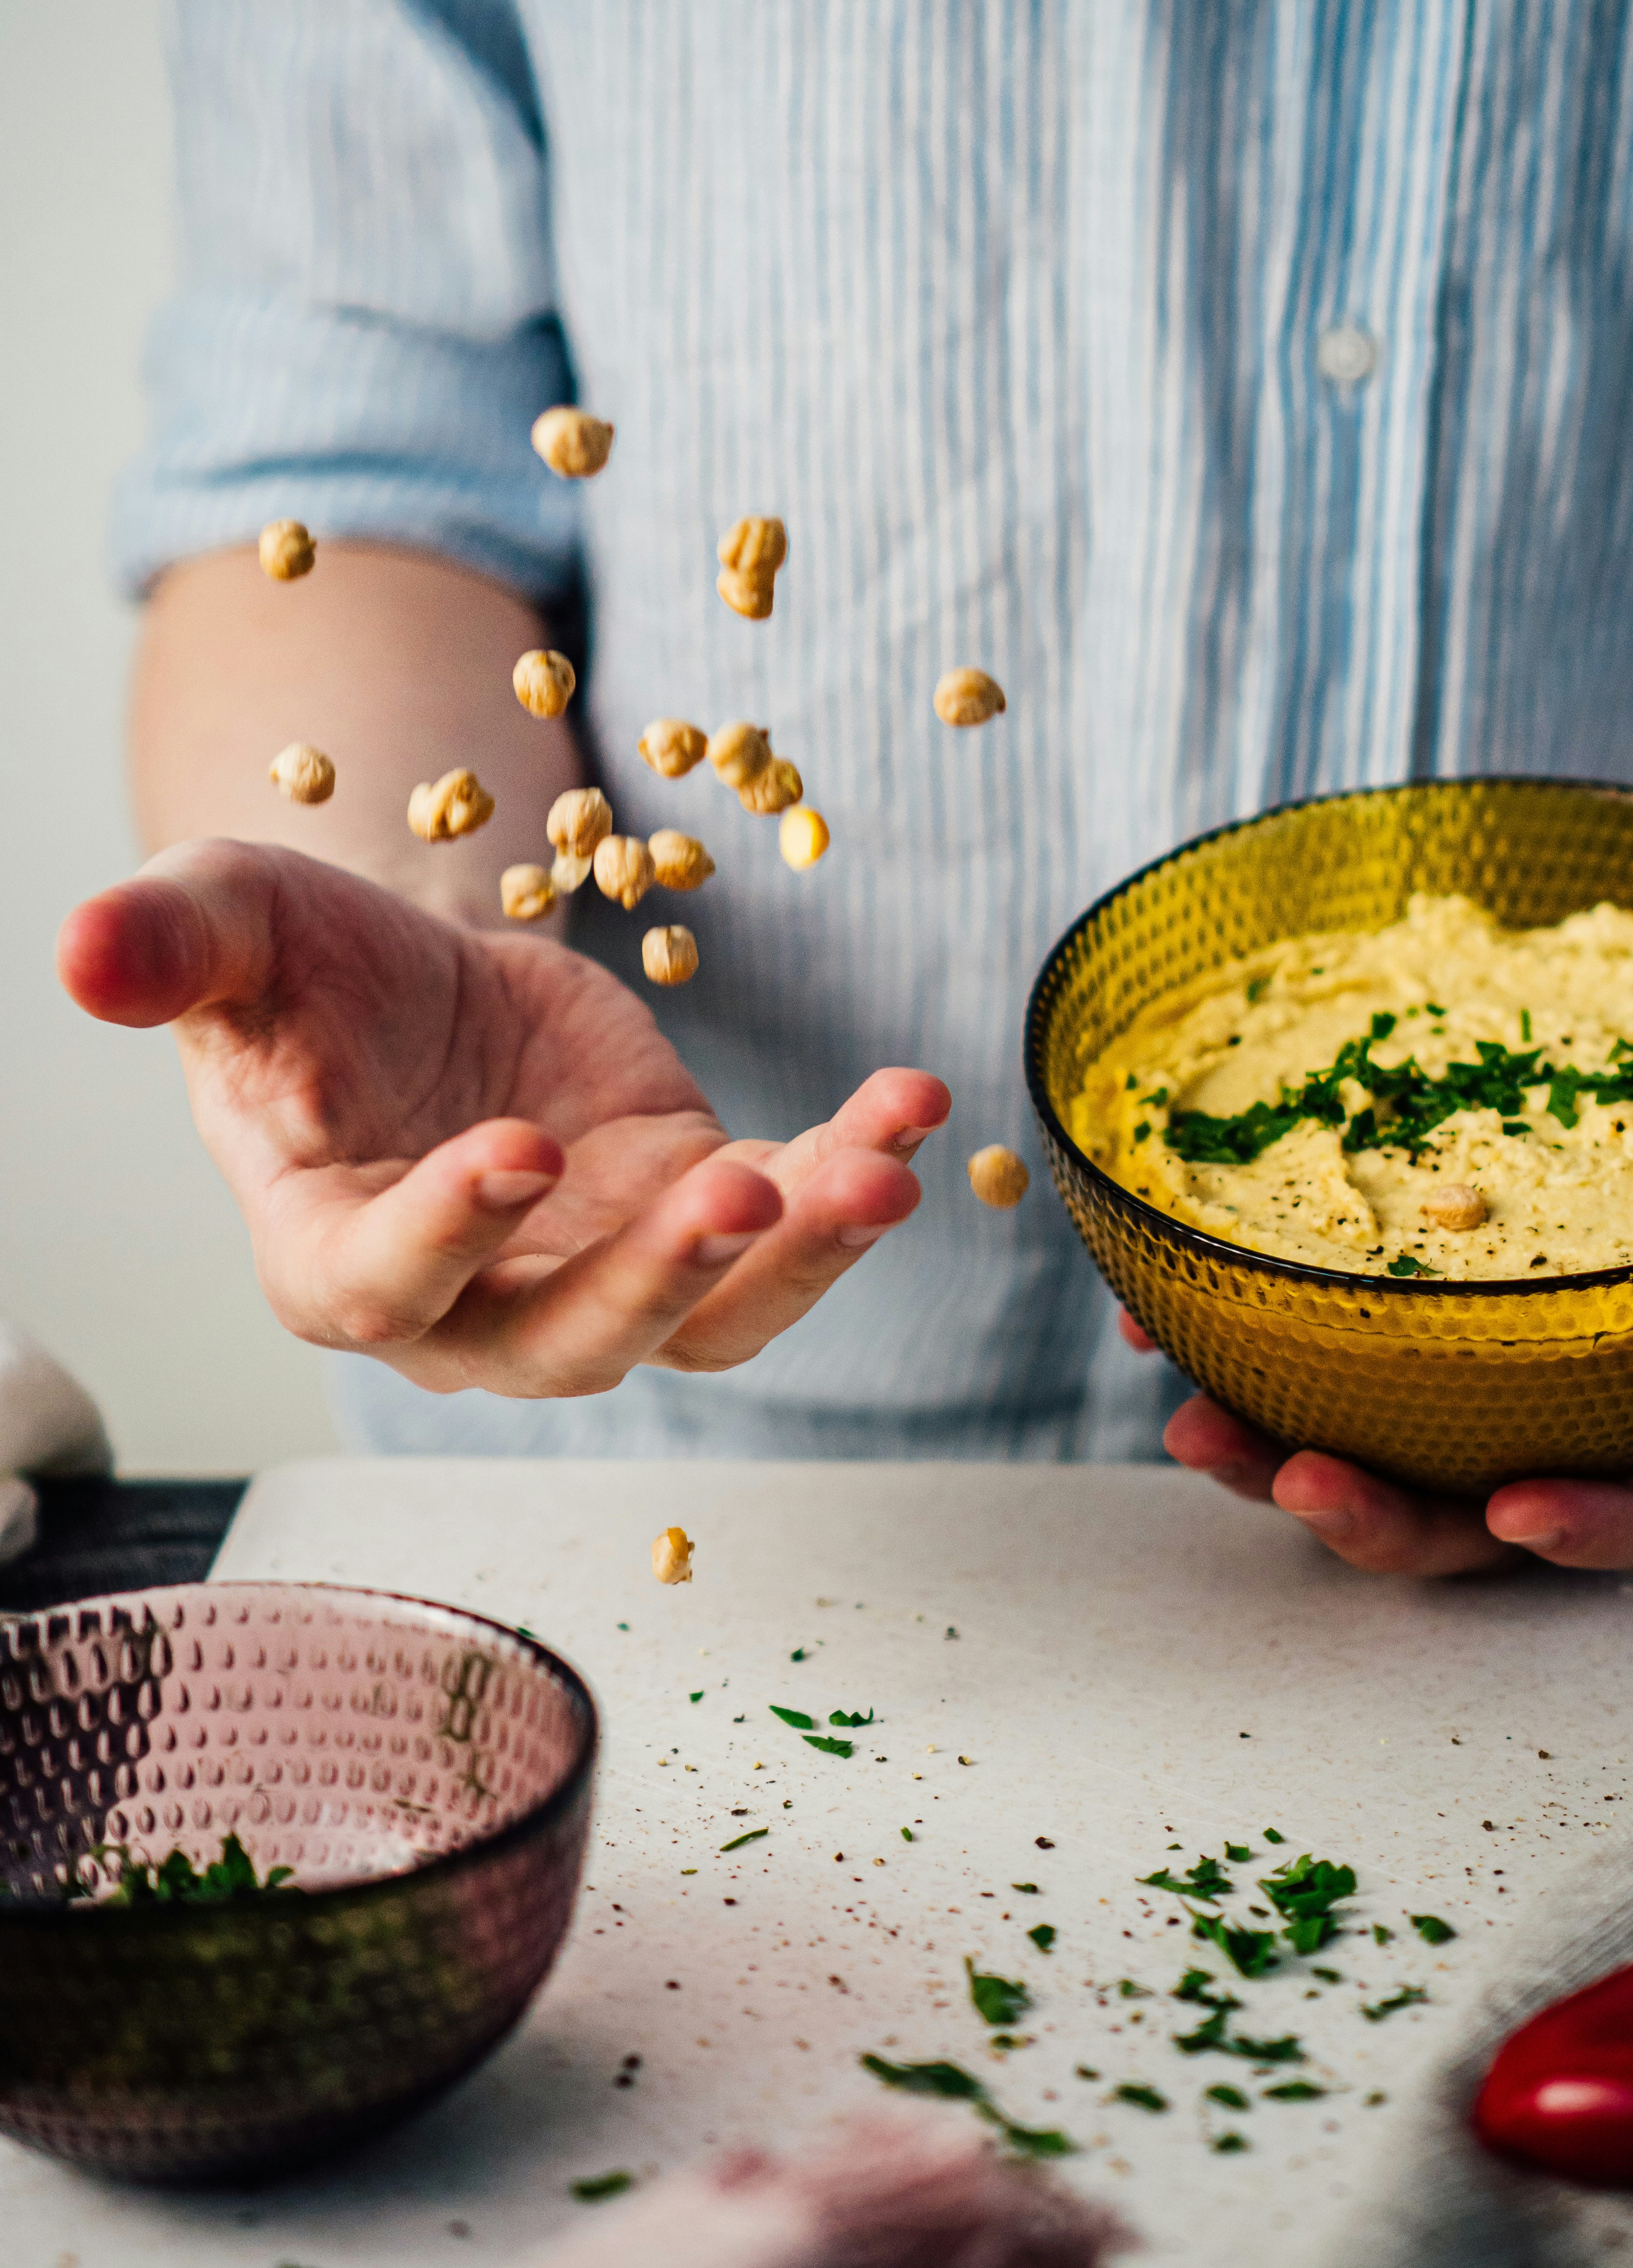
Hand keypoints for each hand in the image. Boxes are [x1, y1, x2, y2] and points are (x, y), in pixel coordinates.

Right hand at [59, 841, 949, 1397]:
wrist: (413, 981)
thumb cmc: (298, 974)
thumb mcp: (229, 926)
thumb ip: (166, 946)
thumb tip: (80, 953)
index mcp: (335, 1254)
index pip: (385, 1286)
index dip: (451, 1236)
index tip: (519, 1153)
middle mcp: (474, 1306)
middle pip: (568, 1341)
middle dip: (658, 1280)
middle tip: (740, 1191)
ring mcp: (595, 1275)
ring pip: (703, 1323)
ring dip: (796, 1258)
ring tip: (879, 1170)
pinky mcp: (687, 1219)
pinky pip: (782, 1237)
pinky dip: (852, 1172)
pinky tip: (913, 1103)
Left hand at [1123, 1194, 1632, 1575]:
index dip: (1589, 1526)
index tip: (1517, 1508)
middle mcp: (1558, 1419)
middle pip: (1465, 1519)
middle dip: (1373, 1520)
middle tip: (1291, 1478)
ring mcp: (1456, 1382)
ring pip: (1360, 1459)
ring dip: (1267, 1458)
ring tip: (1188, 1417)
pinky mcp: (1373, 1321)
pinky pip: (1294, 1364)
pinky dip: (1226, 1349)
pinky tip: (1160, 1318)